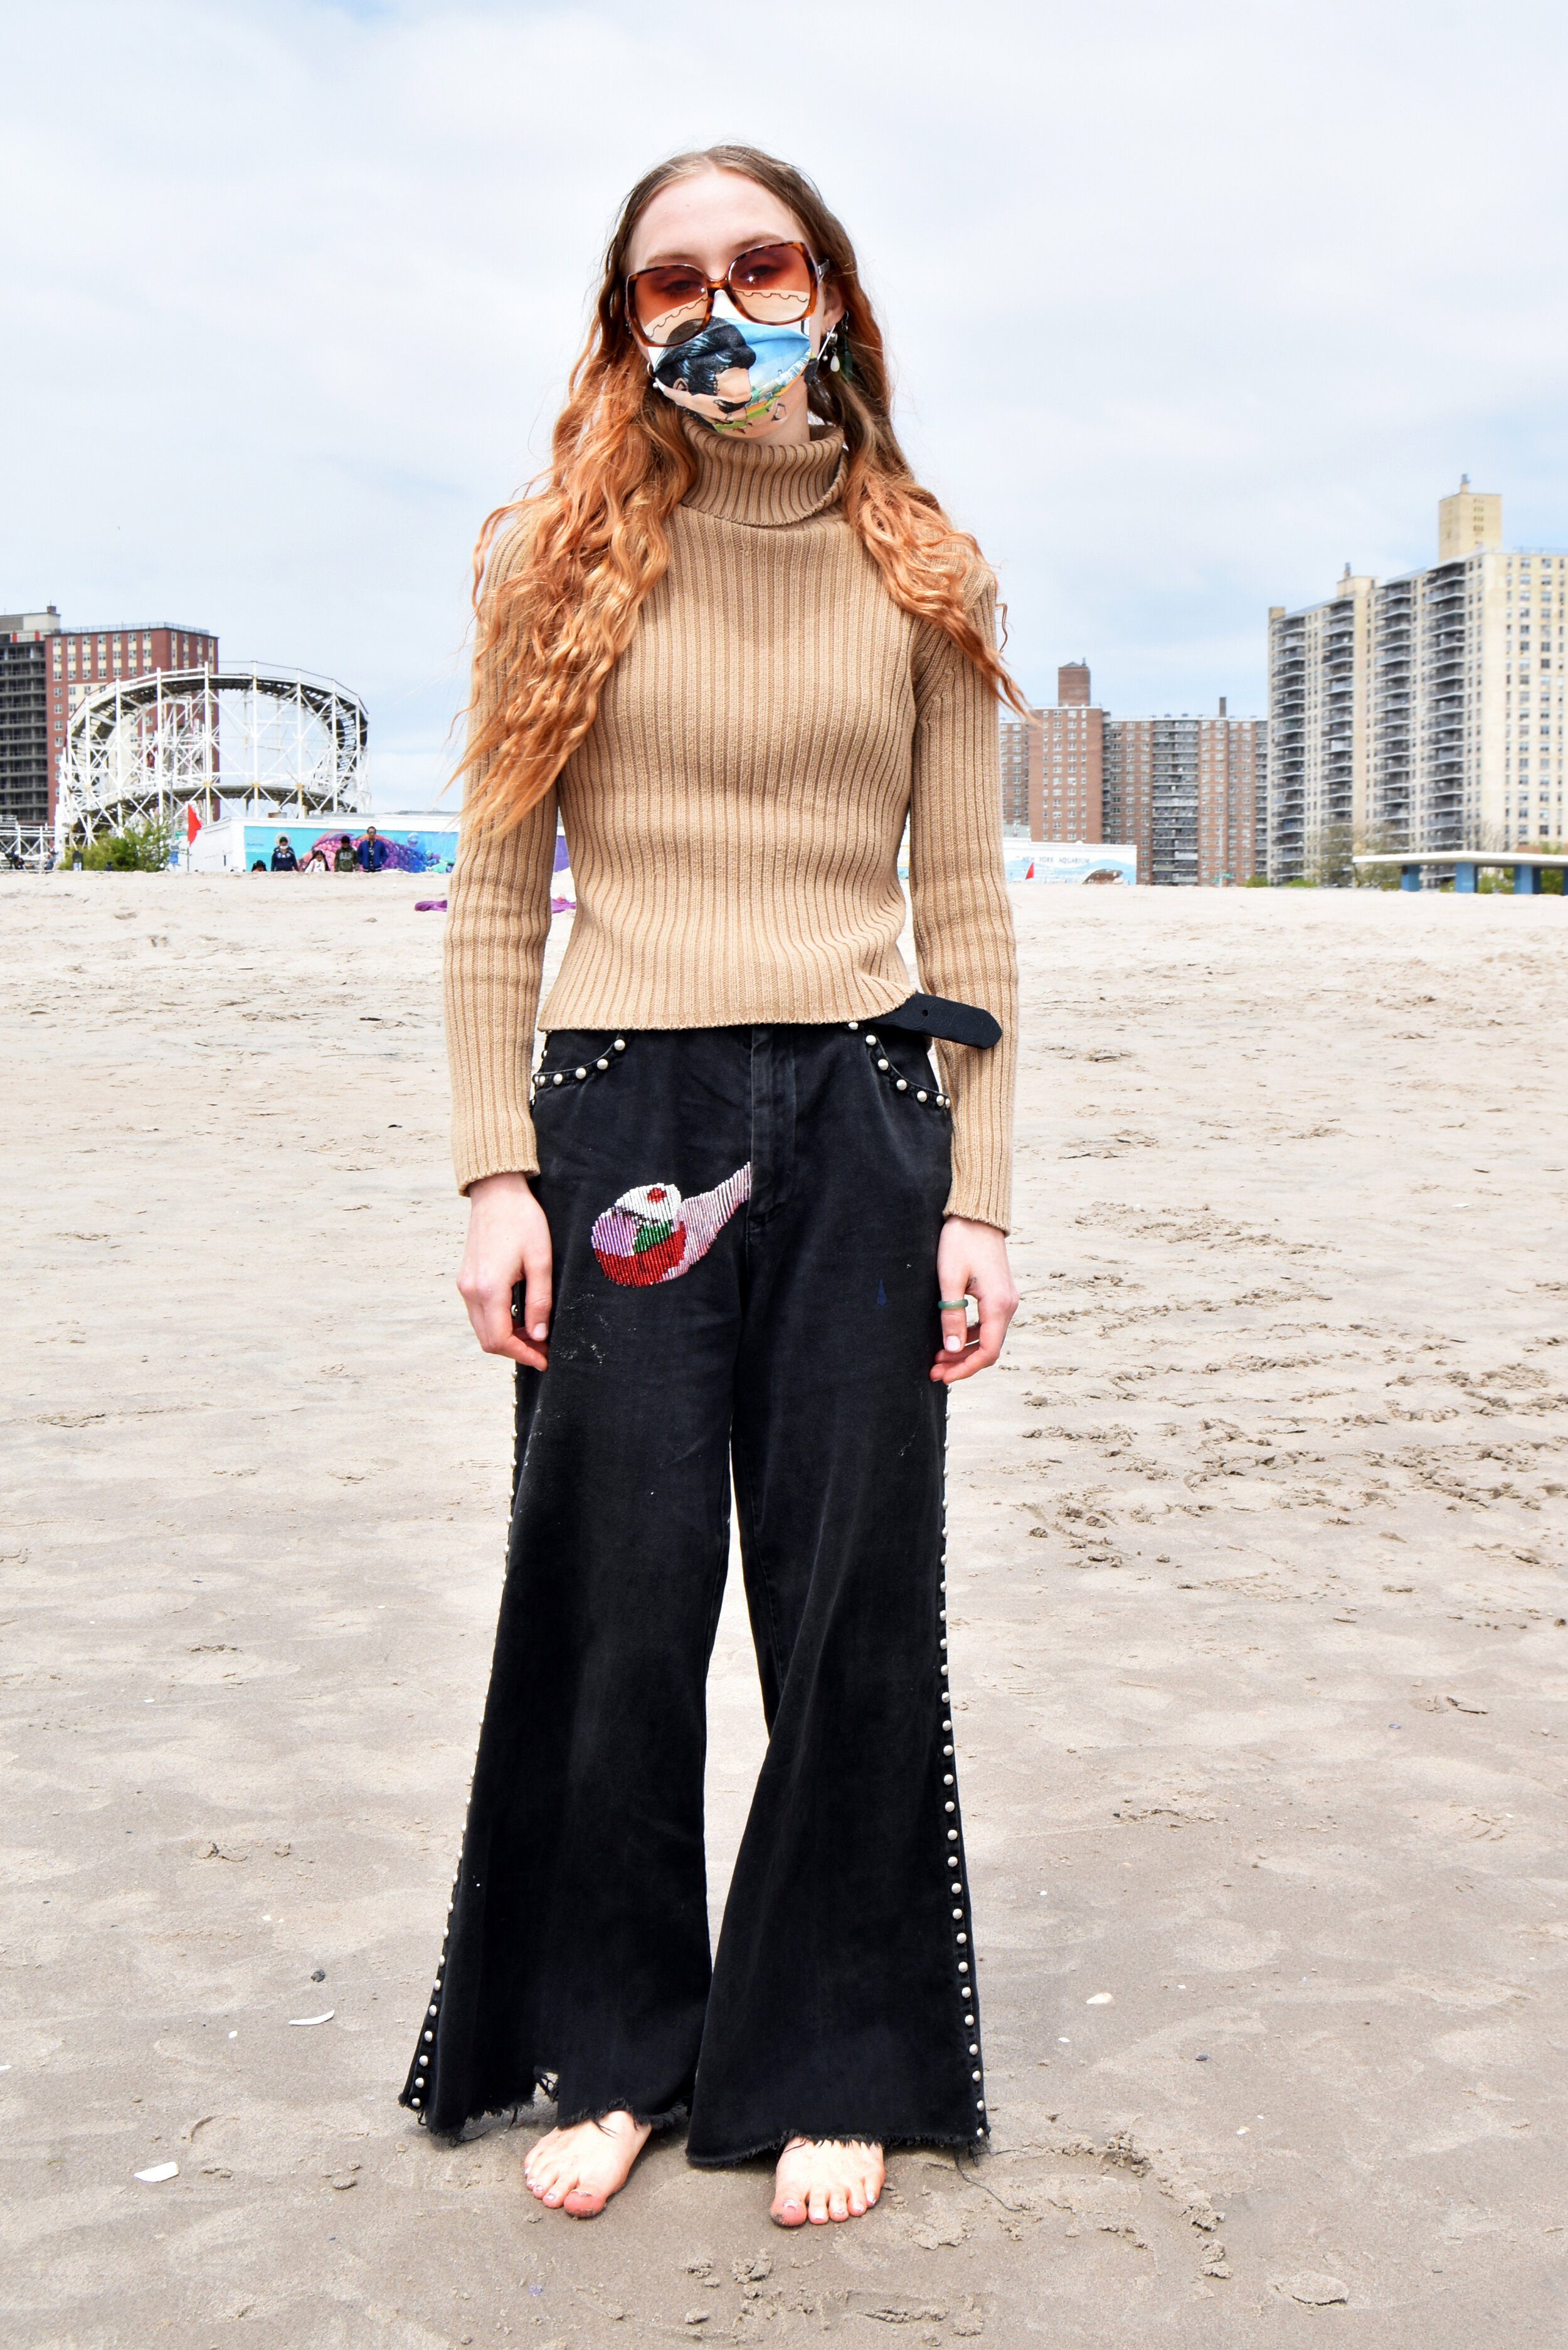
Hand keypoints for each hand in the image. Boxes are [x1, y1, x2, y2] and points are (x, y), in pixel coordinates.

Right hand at [457, 1172, 553, 1369]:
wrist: (497, 1192)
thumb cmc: (522, 1220)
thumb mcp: (541, 1260)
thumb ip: (539, 1301)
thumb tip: (538, 1336)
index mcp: (489, 1288)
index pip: (500, 1340)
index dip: (523, 1355)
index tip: (544, 1359)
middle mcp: (470, 1290)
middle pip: (487, 1340)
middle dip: (515, 1350)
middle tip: (542, 1349)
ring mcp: (464, 1284)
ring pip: (481, 1328)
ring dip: (506, 1337)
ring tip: (534, 1333)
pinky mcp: (465, 1278)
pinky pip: (478, 1313)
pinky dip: (497, 1322)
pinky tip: (518, 1316)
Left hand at [931, 1217, 1017, 1385]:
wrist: (977, 1214)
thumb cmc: (961, 1241)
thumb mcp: (949, 1279)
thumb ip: (951, 1315)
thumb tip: (951, 1349)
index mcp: (998, 1304)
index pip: (987, 1351)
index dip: (965, 1369)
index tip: (943, 1376)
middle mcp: (1007, 1305)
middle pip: (988, 1348)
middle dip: (961, 1363)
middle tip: (934, 1371)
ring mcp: (1005, 1299)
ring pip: (987, 1337)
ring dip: (963, 1350)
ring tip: (937, 1358)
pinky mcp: (998, 1293)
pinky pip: (987, 1324)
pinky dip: (969, 1335)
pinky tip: (950, 1337)